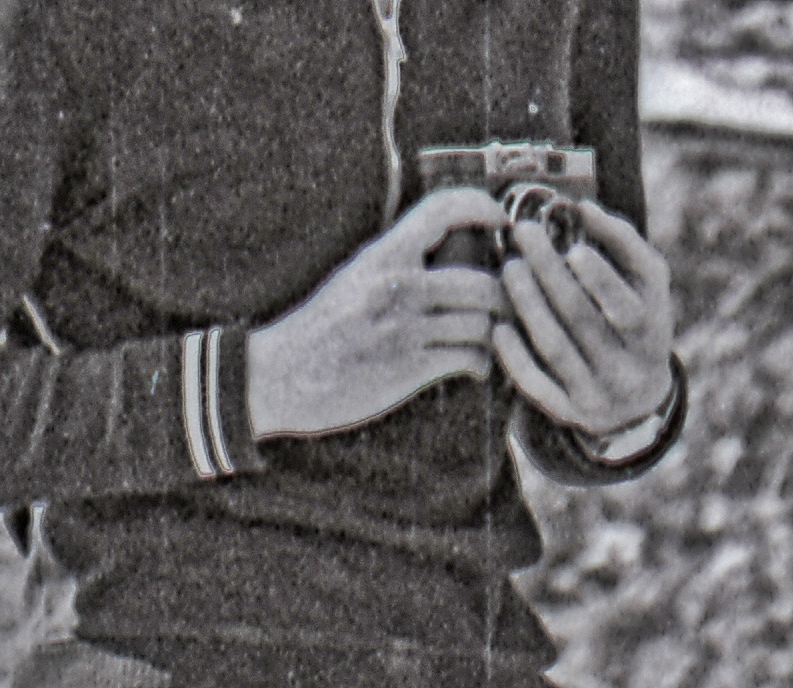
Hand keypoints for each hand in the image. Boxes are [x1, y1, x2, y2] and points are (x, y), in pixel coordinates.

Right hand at [247, 188, 507, 436]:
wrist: (278, 375)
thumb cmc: (317, 330)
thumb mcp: (352, 280)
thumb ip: (396, 266)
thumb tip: (441, 256)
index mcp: (382, 256)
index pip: (441, 212)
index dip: (479, 207)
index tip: (500, 217)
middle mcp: (397, 286)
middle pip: (482, 281)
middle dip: (508, 296)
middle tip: (515, 303)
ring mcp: (405, 328)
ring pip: (482, 323)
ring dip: (498, 333)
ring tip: (496, 340)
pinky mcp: (408, 368)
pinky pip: (468, 358)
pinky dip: (481, 364)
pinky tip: (475, 367)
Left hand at [493, 200, 673, 436]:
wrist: (639, 401)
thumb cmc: (635, 321)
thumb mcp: (646, 286)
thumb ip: (623, 245)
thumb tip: (584, 208)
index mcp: (653, 330)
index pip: (627, 306)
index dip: (600, 278)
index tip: (573, 247)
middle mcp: (629, 366)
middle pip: (582, 318)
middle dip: (550, 272)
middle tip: (525, 235)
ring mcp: (599, 392)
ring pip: (555, 346)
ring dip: (528, 304)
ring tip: (510, 268)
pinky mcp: (572, 411)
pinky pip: (538, 385)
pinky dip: (516, 356)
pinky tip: (498, 328)